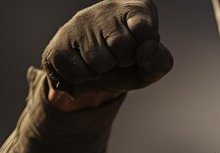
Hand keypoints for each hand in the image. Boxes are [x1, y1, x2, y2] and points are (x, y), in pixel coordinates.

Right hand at [41, 0, 172, 108]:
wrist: (98, 77)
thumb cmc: (130, 66)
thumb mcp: (151, 68)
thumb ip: (160, 62)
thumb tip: (146, 51)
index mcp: (136, 9)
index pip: (144, 29)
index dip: (142, 51)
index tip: (139, 51)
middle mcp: (107, 7)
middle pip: (121, 47)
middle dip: (122, 62)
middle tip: (118, 59)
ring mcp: (80, 21)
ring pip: (98, 60)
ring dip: (103, 70)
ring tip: (102, 61)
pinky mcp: (59, 40)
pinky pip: (76, 71)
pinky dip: (84, 77)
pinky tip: (85, 65)